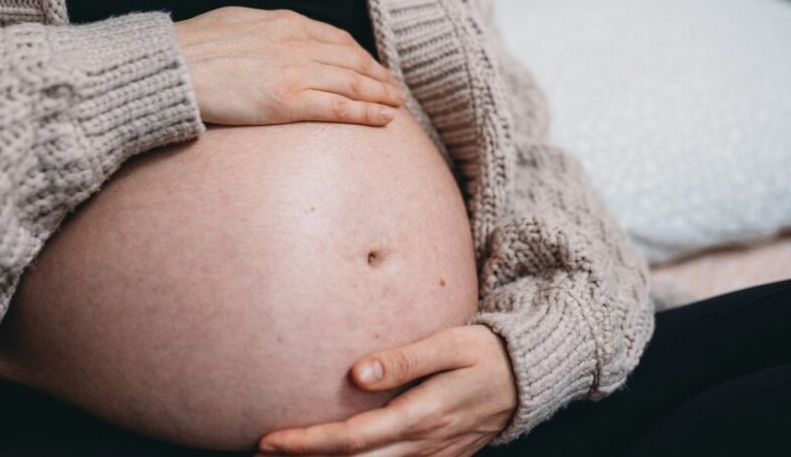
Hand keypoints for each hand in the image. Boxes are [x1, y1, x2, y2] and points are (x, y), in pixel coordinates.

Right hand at [174, 7, 406, 126]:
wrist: (174, 65)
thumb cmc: (195, 47)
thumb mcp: (237, 21)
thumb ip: (264, 30)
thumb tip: (272, 38)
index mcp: (287, 23)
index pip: (338, 39)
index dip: (361, 56)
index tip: (373, 67)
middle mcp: (299, 44)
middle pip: (353, 61)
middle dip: (379, 76)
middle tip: (395, 89)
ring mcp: (297, 72)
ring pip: (354, 83)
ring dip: (381, 95)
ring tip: (397, 105)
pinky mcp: (289, 102)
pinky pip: (339, 108)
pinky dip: (367, 113)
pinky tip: (385, 119)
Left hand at [255, 325, 517, 456]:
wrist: (528, 379)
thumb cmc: (485, 353)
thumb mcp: (451, 344)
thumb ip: (405, 359)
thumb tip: (356, 375)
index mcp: (423, 416)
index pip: (354, 439)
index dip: (309, 443)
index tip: (270, 440)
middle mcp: (425, 445)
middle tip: (263, 453)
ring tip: (289, 454)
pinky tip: (338, 456)